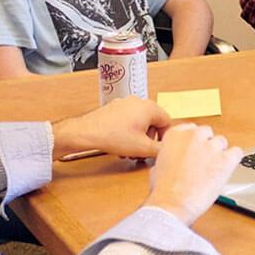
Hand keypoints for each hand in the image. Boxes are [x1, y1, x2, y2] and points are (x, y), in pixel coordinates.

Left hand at [52, 97, 169, 160]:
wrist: (88, 133)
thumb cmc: (114, 137)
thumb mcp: (143, 148)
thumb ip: (160, 149)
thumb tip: (167, 150)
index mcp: (149, 107)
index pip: (167, 122)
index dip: (164, 138)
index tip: (157, 149)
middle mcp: (138, 101)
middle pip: (153, 122)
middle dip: (149, 139)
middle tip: (142, 153)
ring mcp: (124, 103)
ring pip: (139, 123)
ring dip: (138, 138)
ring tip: (130, 152)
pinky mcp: (114, 109)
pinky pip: (128, 121)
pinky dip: (128, 133)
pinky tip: (121, 145)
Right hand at [143, 123, 243, 224]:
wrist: (173, 203)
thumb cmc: (163, 189)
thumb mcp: (158, 165)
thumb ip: (171, 155)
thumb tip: (176, 159)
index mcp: (176, 134)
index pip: (191, 128)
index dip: (193, 142)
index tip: (193, 150)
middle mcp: (194, 136)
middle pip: (207, 133)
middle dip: (205, 145)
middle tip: (202, 161)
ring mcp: (211, 147)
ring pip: (221, 142)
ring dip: (218, 152)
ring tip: (213, 169)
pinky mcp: (226, 160)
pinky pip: (237, 152)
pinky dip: (233, 159)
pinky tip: (227, 169)